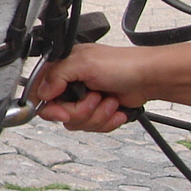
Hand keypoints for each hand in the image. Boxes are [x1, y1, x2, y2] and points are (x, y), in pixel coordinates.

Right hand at [30, 44, 150, 133]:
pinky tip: (114, 108)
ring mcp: (83, 99)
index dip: (50, 107)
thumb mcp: (85, 63)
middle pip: (60, 114)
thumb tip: (42, 93)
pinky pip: (92, 127)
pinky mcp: (96, 111)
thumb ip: (58, 75)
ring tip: (108, 101)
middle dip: (81, 111)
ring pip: (76, 123)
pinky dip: (106, 121)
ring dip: (97, 116)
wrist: (149, 78)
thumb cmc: (124, 64)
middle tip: (95, 99)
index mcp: (63, 69)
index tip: (64, 112)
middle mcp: (70, 85)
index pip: (41, 94)